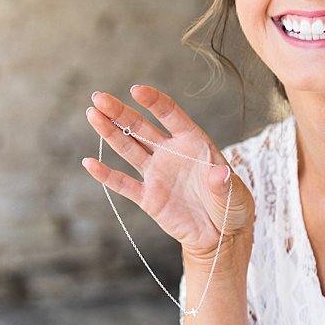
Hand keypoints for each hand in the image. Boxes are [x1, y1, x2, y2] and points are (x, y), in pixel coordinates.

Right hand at [81, 85, 252, 273]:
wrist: (220, 234)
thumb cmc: (231, 206)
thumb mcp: (234, 195)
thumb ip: (223, 184)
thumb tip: (219, 174)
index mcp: (193, 142)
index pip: (171, 115)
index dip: (154, 101)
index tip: (136, 90)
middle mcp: (170, 153)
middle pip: (141, 127)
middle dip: (120, 112)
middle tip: (98, 97)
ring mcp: (157, 174)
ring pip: (129, 148)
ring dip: (110, 132)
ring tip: (92, 114)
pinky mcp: (148, 197)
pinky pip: (124, 184)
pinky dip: (106, 175)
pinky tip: (90, 163)